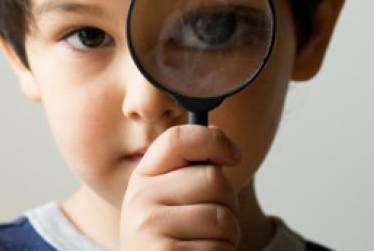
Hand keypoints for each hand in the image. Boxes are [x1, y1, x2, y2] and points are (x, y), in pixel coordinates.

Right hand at [120, 125, 242, 249]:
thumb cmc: (170, 240)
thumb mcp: (169, 201)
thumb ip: (188, 170)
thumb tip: (216, 133)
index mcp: (142, 177)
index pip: (177, 139)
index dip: (214, 140)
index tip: (234, 155)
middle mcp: (139, 198)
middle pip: (213, 179)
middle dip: (228, 202)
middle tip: (213, 221)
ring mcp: (149, 228)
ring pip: (223, 217)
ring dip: (228, 236)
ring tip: (205, 244)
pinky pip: (219, 248)